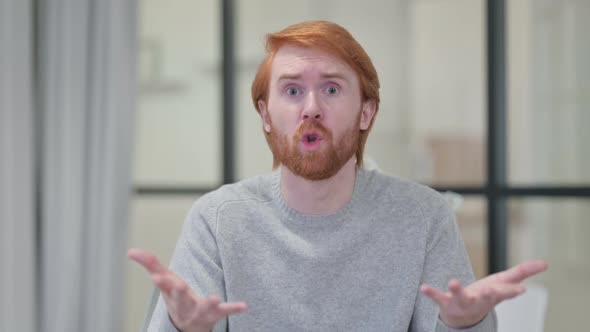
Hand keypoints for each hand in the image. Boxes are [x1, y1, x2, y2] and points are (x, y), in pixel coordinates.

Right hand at [128, 248, 247, 331]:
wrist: (189, 327)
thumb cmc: (176, 298)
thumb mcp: (164, 281)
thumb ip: (150, 264)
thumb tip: (130, 250)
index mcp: (172, 294)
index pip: (165, 287)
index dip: (161, 282)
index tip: (156, 278)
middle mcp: (185, 304)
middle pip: (181, 299)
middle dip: (179, 292)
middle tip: (180, 285)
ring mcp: (200, 310)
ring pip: (203, 308)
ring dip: (208, 303)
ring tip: (214, 298)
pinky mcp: (216, 313)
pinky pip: (225, 311)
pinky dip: (234, 308)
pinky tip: (244, 306)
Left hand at [420, 260, 547, 328]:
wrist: (464, 318)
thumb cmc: (485, 296)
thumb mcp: (503, 283)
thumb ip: (522, 273)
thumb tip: (545, 263)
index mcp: (493, 295)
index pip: (505, 292)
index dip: (512, 291)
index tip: (521, 289)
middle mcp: (479, 300)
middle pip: (486, 298)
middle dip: (489, 294)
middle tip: (490, 291)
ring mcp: (462, 303)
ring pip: (461, 297)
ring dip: (458, 290)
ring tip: (453, 281)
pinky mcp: (446, 302)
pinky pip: (437, 298)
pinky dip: (431, 293)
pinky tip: (423, 288)